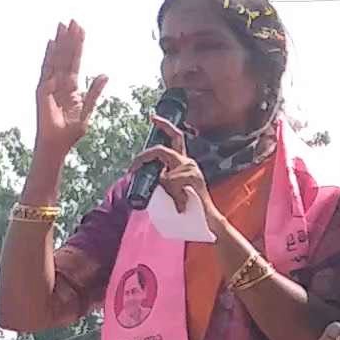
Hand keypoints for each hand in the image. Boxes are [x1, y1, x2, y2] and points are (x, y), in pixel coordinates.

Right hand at [35, 21, 107, 159]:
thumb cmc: (70, 132)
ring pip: (57, 59)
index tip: (80, 29)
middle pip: (66, 56)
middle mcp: (60, 83)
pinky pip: (46, 70)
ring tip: (62, 25)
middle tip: (73, 20)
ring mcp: (50, 85)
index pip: (75, 61)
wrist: (56, 144)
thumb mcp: (87, 111)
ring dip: (60, 42)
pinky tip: (51, 43)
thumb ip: (95, 93)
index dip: (78, 46)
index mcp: (72, 87)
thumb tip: (105, 75)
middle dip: (70, 39)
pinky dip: (49, 56)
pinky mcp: (42, 90)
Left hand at [130, 116, 226, 231]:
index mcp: (184, 163)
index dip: (164, 126)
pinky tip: (181, 203)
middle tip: (133, 167)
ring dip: (165, 190)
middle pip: (163, 149)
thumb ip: (162, 178)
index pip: (175, 138)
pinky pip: (171, 183)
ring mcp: (191, 169)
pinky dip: (172, 194)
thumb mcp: (172, 189)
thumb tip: (144, 173)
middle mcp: (188, 162)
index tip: (153, 118)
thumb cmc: (189, 208)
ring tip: (176, 202)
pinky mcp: (192, 177)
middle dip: (144, 156)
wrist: (207, 221)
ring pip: (165, 174)